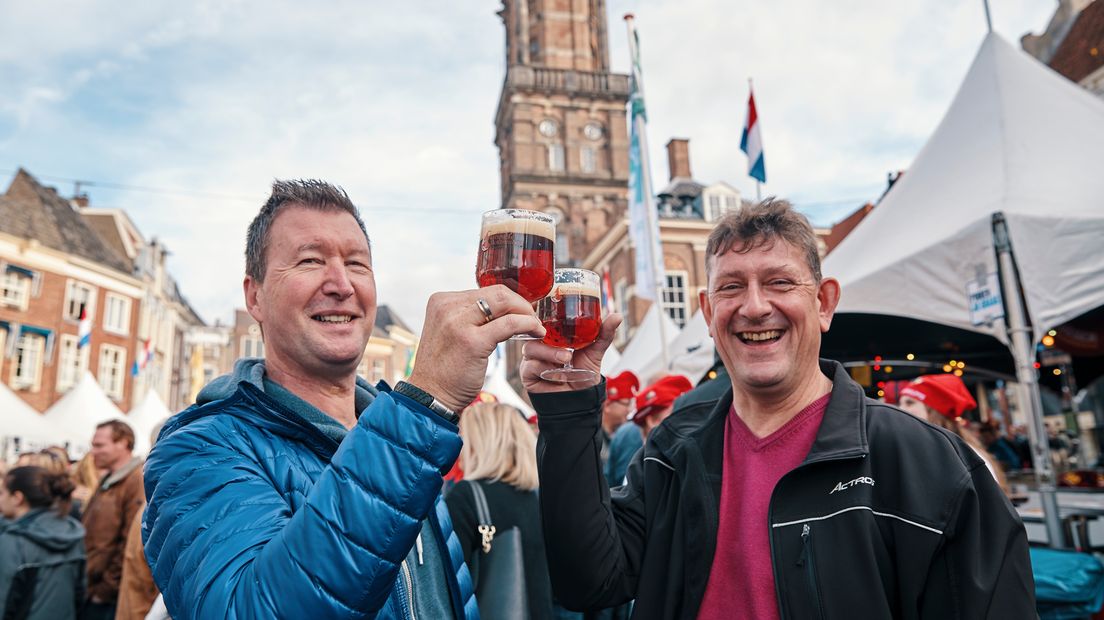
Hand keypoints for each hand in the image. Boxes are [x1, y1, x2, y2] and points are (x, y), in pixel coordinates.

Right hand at [408, 285, 542, 411]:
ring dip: (526, 313)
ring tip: (535, 326)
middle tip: (532, 317)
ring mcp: (458, 323)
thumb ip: (470, 317)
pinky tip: (536, 332)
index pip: (485, 290)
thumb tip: (503, 309)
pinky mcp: (472, 341)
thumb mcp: (451, 331)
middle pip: (497, 293)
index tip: (522, 310)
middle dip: (520, 304)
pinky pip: (509, 324)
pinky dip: (527, 325)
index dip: (509, 300)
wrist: (430, 396)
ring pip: (505, 303)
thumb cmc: (444, 368)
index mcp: (441, 301)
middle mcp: (447, 307)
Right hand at [521, 313, 620, 393]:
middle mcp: (541, 345)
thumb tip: (617, 315)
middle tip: (567, 347)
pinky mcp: (527, 374)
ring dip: (548, 353)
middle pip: (535, 332)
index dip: (548, 316)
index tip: (558, 315)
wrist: (580, 401)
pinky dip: (543, 368)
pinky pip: (529, 366)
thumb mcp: (595, 352)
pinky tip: (556, 375)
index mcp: (554, 336)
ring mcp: (533, 359)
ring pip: (531, 348)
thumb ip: (603, 334)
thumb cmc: (583, 375)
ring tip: (565, 360)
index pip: (545, 320)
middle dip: (549, 336)